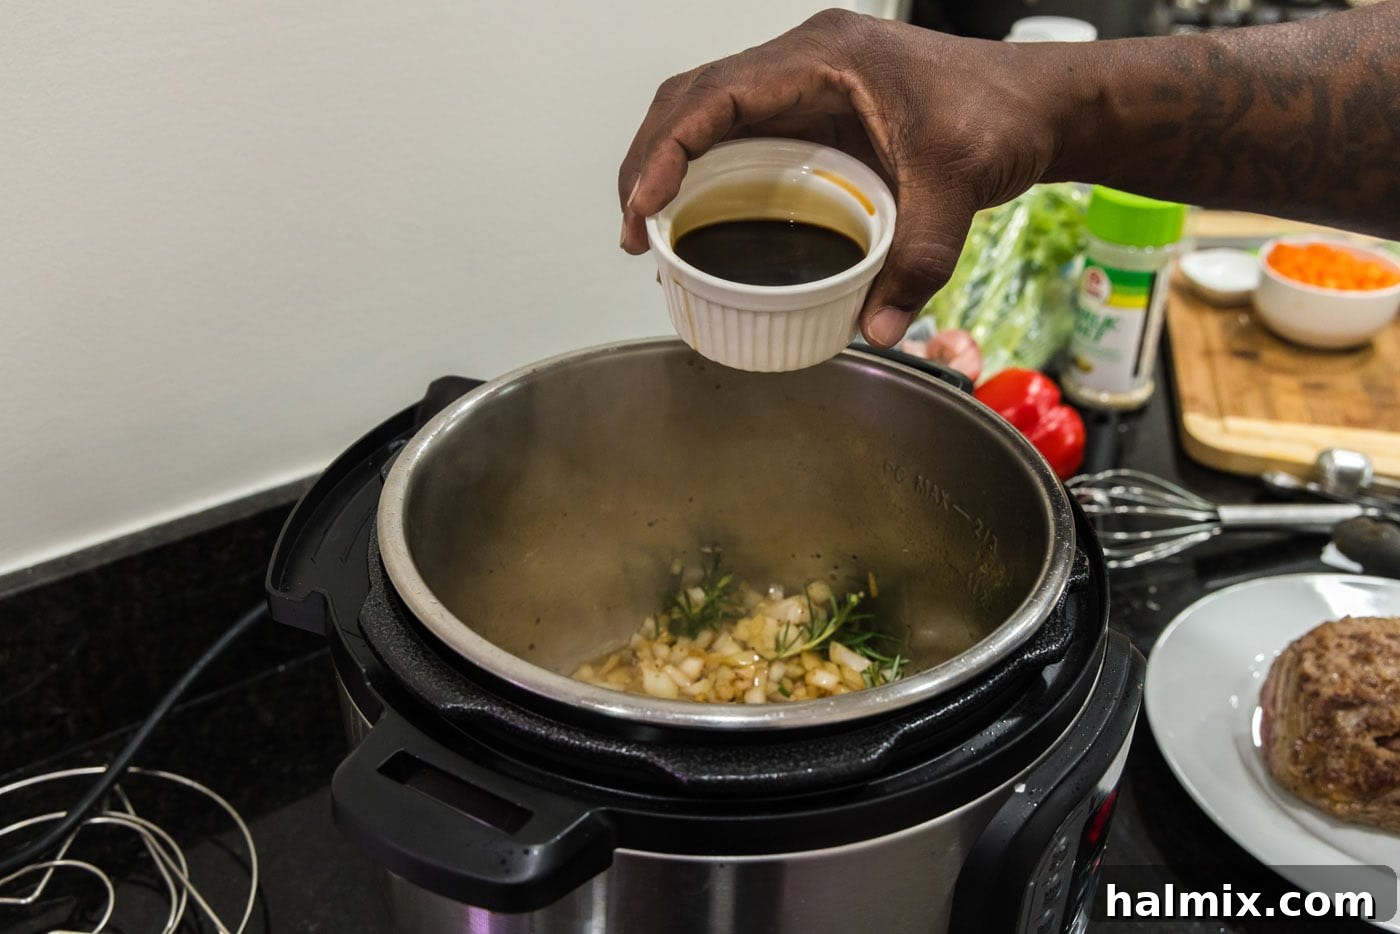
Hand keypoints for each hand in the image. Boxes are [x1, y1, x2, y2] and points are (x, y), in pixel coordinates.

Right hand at [618, 9, 1071, 345]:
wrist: (1039, 102)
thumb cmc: (1002, 112)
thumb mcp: (960, 186)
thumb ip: (918, 261)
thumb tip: (875, 330)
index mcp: (826, 58)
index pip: (716, 95)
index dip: (665, 149)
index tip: (641, 204)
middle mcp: (804, 62)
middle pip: (692, 99)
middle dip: (648, 161)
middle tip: (632, 231)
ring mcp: (805, 83)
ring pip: (707, 112)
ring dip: (669, 164)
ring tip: (648, 231)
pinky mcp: (813, 110)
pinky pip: (738, 131)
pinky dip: (706, 170)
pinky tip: (697, 215)